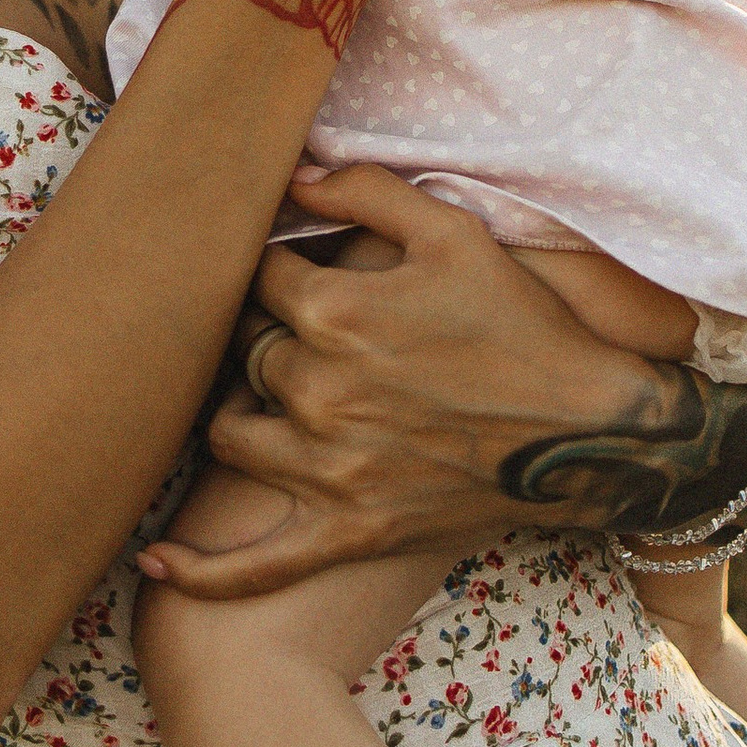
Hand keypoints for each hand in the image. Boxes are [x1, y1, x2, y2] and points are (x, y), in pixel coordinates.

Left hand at [133, 168, 665, 597]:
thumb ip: (367, 192)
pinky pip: (255, 564)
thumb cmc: (525, 325)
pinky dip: (201, 571)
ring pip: (230, 435)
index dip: (273, 265)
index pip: (257, 276)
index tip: (291, 265)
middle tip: (291, 327)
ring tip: (264, 394)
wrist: (592, 432)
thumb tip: (295, 175)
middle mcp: (318, 392)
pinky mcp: (348, 530)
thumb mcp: (456, 232)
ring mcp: (329, 469)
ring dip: (239, 410)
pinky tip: (154, 563)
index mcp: (336, 313)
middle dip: (260, 334)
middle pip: (242, 353)